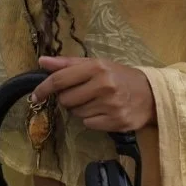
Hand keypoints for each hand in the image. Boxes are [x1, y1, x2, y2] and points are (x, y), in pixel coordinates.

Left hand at [31, 56, 155, 132]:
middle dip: (69, 99)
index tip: (34, 95)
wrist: (151, 94)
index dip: (43, 88)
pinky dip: (91, 119)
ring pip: (76, 113)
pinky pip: (88, 124)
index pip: (60, 80)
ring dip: (81, 109)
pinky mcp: (116, 122)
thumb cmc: (119, 76)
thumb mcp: (96, 64)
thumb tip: (42, 61)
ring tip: (96, 101)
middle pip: (66, 100)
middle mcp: (104, 85)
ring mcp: (111, 105)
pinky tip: (103, 111)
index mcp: (96, 68)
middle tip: (83, 94)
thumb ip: (68, 64)